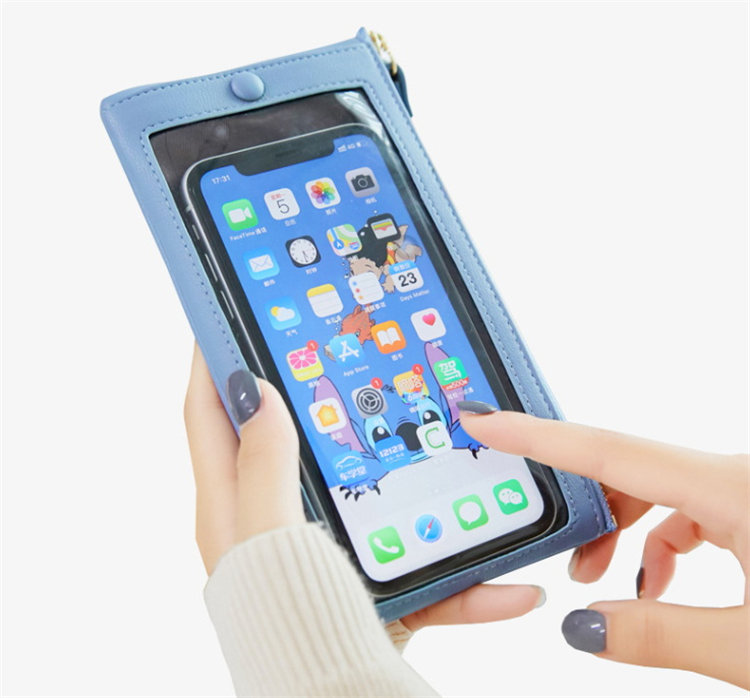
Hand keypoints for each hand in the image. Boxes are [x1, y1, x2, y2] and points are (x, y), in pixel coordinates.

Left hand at [183, 346, 544, 632]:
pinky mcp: (368, 581)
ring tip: (435, 430)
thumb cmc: (289, 626)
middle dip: (310, 389)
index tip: (231, 310)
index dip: (215, 357)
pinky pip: (419, 565)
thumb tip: (255, 391)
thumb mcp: (273, 537)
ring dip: (405, 470)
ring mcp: (322, 548)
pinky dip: (462, 578)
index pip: (209, 411)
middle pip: (285, 436)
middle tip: (342, 346)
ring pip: (365, 488)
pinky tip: (511, 584)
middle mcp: (272, 520)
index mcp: (234, 505)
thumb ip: (265, 466)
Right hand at [459, 403, 748, 688]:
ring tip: (604, 579)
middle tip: (560, 555)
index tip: (484, 420)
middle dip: (583, 509)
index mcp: (735, 486)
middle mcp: (737, 472)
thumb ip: (658, 635)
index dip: (536, 435)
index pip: (611, 450)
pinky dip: (658, 537)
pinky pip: (687, 504)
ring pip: (655, 486)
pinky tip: (656, 582)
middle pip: (629, 469)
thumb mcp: (749, 649)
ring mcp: (744, 484)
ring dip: (619, 527)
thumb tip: (583, 627)